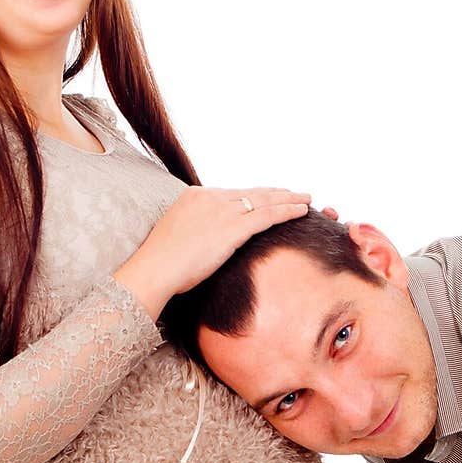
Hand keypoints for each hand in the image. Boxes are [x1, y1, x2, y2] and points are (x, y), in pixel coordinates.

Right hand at [114, 186, 310, 319]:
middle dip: (275, 193)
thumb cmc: (160, 264)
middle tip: (294, 193)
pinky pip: (268, 215)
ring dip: (288, 199)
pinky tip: (302, 211)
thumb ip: (193, 233)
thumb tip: (201, 244)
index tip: (268, 196)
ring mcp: (223, 210)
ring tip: (306, 199)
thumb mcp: (175, 237)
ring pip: (264, 200)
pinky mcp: (234, 227)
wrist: (155, 269)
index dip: (254, 195)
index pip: (232, 194)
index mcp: (194, 196)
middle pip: (251, 193)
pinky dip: (288, 211)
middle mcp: (211, 197)